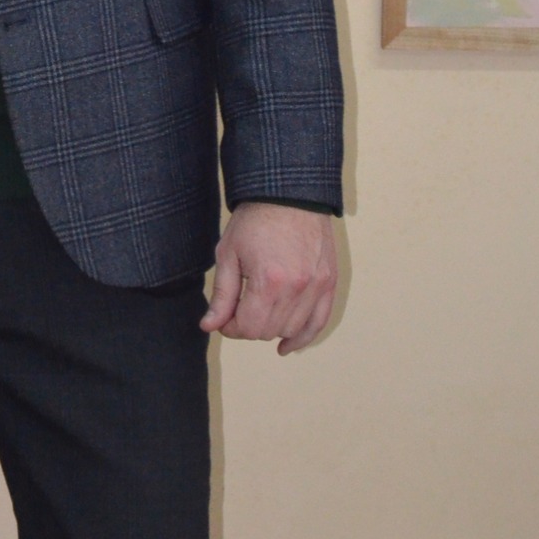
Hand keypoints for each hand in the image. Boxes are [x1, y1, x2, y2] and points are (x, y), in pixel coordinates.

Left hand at [201, 202, 337, 350]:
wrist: (288, 193)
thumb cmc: (255, 219)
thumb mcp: (228, 253)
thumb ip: (221, 294)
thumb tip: (209, 326)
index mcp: (269, 282)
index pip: (248, 327)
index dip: (231, 327)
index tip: (224, 317)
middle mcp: (297, 289)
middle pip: (269, 331)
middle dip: (248, 326)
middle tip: (238, 312)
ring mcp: (317, 286)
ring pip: (292, 330)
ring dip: (272, 328)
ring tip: (261, 313)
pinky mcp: (329, 282)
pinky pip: (319, 322)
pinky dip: (303, 337)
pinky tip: (287, 345)